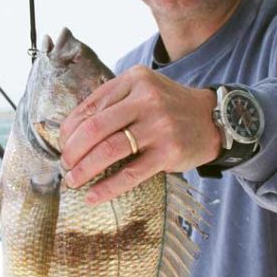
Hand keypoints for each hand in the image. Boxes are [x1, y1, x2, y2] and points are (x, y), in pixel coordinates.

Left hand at [58, 65, 220, 203]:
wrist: (213, 119)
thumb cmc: (171, 107)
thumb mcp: (144, 91)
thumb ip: (113, 103)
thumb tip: (72, 133)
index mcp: (135, 80)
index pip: (90, 106)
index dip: (69, 130)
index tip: (63, 145)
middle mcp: (147, 100)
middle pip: (94, 128)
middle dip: (72, 151)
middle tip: (66, 165)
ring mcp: (160, 126)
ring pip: (108, 150)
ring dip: (84, 169)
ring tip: (74, 180)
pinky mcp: (169, 152)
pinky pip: (131, 173)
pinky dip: (108, 187)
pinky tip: (94, 196)